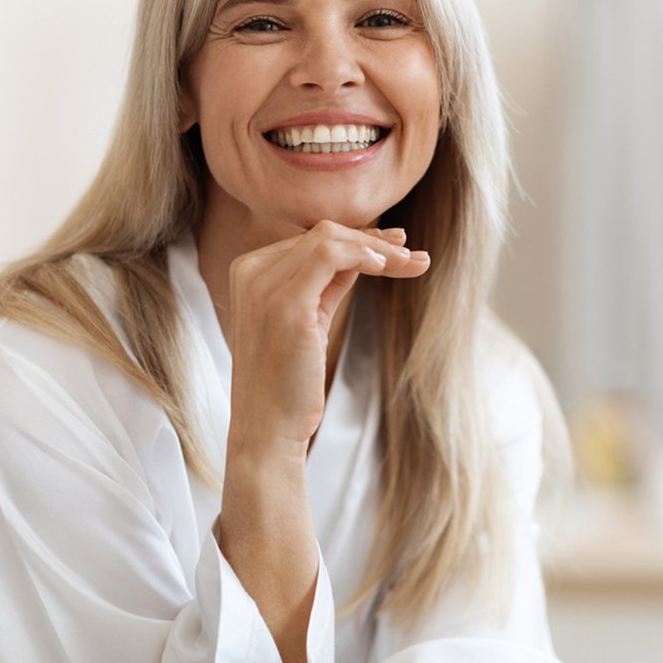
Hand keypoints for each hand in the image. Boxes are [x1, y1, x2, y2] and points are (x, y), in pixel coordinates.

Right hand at [222, 220, 429, 455]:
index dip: (357, 240)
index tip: (394, 248)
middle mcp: (251, 271)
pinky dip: (362, 253)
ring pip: (330, 239)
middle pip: (323, 234)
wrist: (267, 429)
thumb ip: (326, 284)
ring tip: (411, 261)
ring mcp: (264, 286)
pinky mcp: (286, 304)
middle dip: (374, 242)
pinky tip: (385, 266)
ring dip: (377, 248)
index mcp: (249, 272)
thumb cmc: (287, 382)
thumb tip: (365, 253)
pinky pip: (330, 255)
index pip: (310, 239)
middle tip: (412, 256)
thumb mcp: (307, 320)